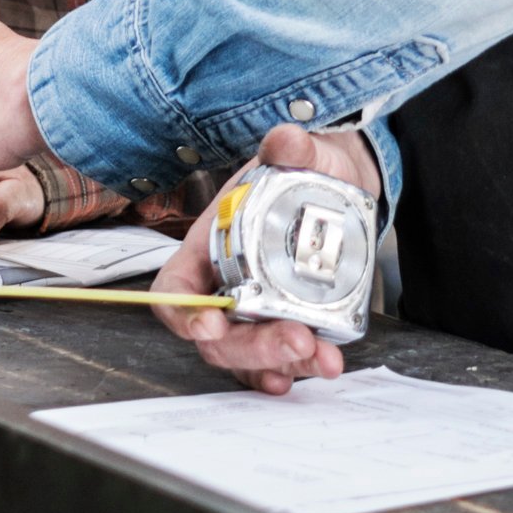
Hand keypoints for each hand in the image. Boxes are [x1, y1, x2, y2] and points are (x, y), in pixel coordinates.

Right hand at [153, 118, 378, 394]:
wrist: (339, 187)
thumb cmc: (303, 171)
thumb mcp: (301, 153)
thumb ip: (293, 147)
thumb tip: (287, 141)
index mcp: (207, 246)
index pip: (174, 290)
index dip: (183, 313)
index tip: (211, 323)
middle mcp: (224, 286)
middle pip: (216, 336)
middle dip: (252, 346)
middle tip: (296, 338)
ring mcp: (254, 311)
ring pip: (248, 356)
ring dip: (280, 363)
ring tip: (320, 356)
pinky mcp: (286, 325)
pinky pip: (279, 362)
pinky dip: (297, 371)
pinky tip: (319, 366)